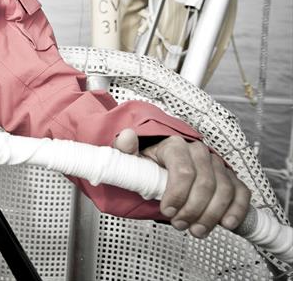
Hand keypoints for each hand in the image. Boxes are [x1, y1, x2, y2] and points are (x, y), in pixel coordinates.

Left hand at [113, 128, 249, 237]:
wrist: (159, 163)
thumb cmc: (146, 162)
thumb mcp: (131, 157)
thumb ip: (126, 149)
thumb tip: (127, 137)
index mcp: (174, 145)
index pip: (183, 170)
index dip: (177, 194)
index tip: (167, 211)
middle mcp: (198, 152)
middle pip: (205, 182)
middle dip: (194, 209)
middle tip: (180, 224)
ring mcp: (215, 163)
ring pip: (224, 189)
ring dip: (212, 214)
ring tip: (197, 230)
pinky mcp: (228, 177)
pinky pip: (241, 191)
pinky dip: (237, 209)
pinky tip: (227, 223)